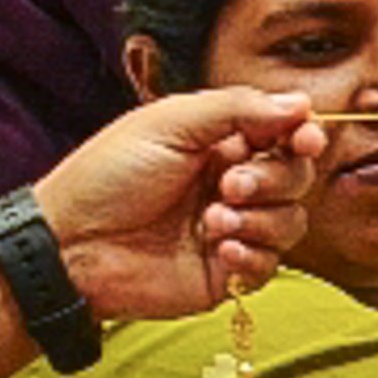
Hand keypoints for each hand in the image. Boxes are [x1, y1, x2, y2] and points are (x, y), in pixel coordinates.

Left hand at [29, 88, 324, 323]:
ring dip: (262, 219)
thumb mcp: (171, 123)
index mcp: (219, 143)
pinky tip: (221, 248)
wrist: (73, 244)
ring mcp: (232, 229)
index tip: (305, 139)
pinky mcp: (226, 273)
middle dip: (273, 180)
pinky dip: (254, 255)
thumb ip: (238, 108)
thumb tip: (301, 104)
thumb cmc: (109, 175)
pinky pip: (270, 265)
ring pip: (290, 222)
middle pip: (294, 177)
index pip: (283, 134)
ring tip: (213, 223)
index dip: (302, 135)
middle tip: (230, 186)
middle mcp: (231, 184)